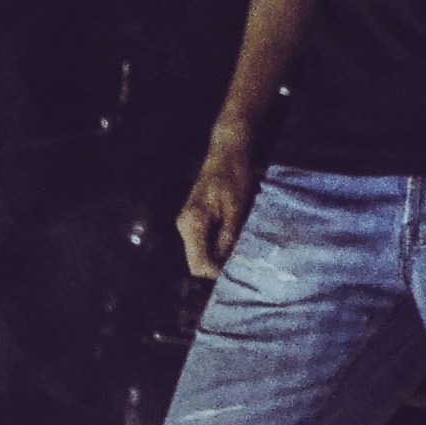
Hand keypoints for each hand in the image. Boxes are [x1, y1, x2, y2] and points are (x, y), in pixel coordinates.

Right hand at [176, 117, 263, 279]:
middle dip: (217, 268)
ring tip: (240, 254)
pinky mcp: (194, 221)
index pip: (199, 263)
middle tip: (241, 265)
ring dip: (218, 258)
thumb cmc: (234, 176)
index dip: (217, 272)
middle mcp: (184, 226)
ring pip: (200, 253)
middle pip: (197, 262)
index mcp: (192, 224)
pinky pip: (203, 243)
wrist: (227, 152)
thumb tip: (226, 263)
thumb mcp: (236, 208)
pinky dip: (216, 247)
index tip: (238, 272)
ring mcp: (187, 224)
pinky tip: (233, 243)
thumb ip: (228, 236)